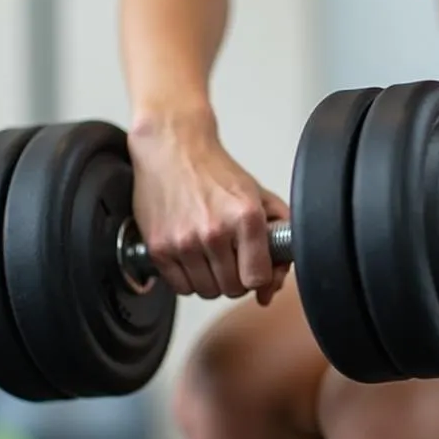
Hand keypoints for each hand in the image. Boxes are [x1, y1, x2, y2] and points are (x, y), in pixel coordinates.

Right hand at [127, 109, 289, 303]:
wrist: (172, 147)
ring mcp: (184, 242)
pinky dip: (188, 279)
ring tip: (210, 255)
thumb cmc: (216, 172)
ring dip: (212, 280)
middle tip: (231, 258)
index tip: (254, 268)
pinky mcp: (159, 248)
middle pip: (232, 289)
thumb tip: (271, 288)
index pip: (258, 278)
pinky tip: (191, 257)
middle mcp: (214, 231)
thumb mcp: (261, 196)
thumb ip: (279, 240)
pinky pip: (180, 287)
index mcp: (246, 217)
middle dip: (236, 279)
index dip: (259, 278)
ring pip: (207, 291)